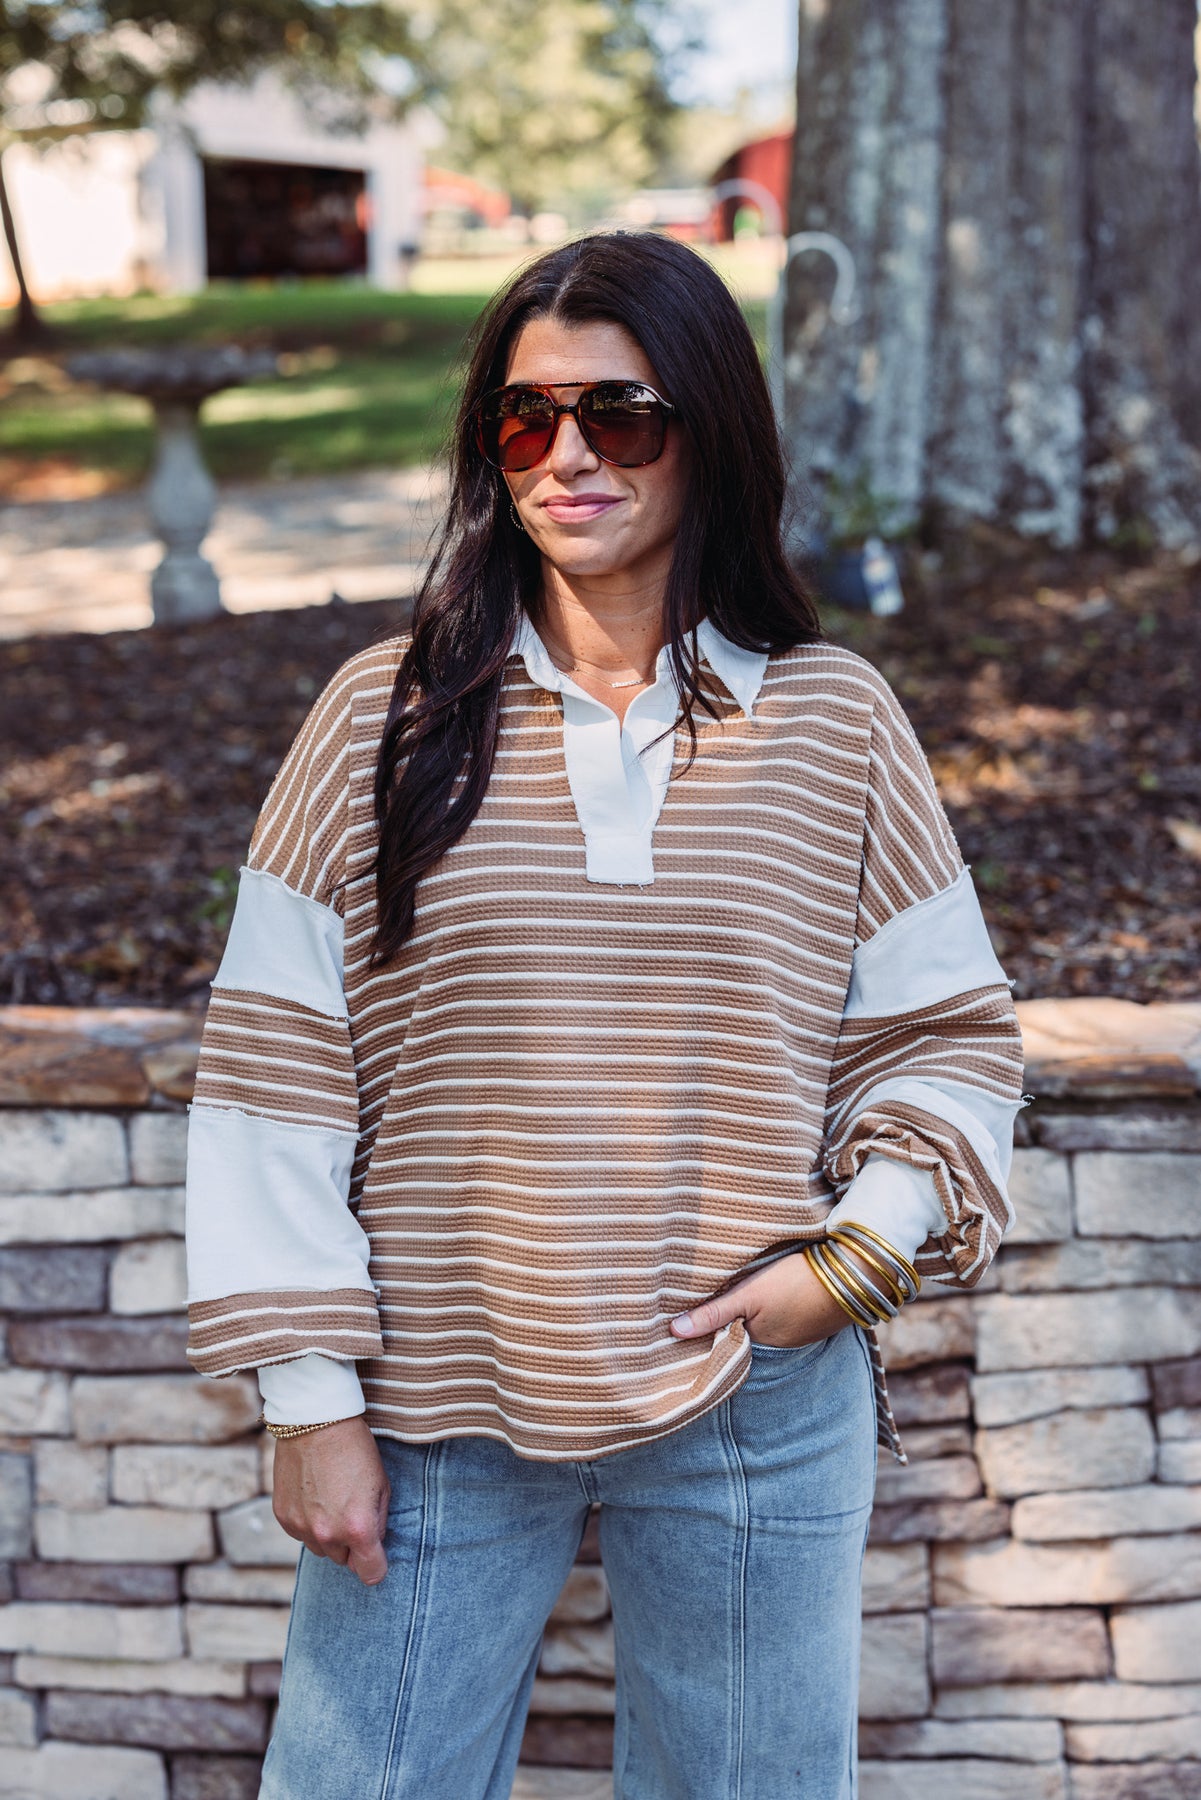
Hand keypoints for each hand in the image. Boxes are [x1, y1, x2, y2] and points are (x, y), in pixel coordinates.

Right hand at [271, 1417, 390, 1586]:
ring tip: (332, 1501)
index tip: (377, 1556)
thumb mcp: (381, 1484)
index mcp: (358, 1528)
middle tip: (353, 1512)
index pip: (371, 1574)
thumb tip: (373, 1545)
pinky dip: (308, 1523)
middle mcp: (328, 1534)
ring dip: (329, 1535)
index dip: (377, 1566)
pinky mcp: (283, 1517)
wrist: (315, 1420)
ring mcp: (302, 1528)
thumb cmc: (355, 1449)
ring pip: (321, 1549)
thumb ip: (378, 1522)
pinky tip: (314, 1496)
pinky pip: (300, 1534)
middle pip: (344, 1561)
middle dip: (351, 1544)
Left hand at [669, 1249, 855, 1348]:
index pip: (723, 1338)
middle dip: (729, 1316)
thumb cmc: (798, 1283)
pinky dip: (774, 1303)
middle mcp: (779, 1343)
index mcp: (759, 1341)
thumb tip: (673, 1331)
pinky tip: (770, 1286)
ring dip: (753, 1307)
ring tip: (734, 1287)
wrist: (855, 1273)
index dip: (707, 1325)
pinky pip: (784, 1312)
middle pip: (743, 1329)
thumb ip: (714, 1312)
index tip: (685, 1314)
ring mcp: (799, 1330)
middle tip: (703, 1295)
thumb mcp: (750, 1294)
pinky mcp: (814, 1315)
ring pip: (764, 1320)